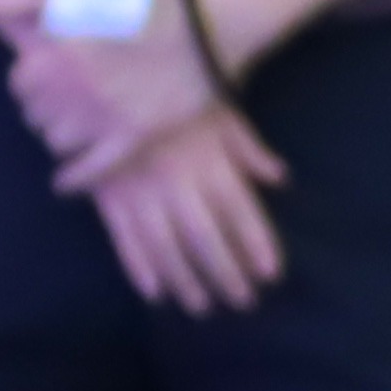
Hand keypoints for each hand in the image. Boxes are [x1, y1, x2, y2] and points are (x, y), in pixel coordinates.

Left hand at [8, 10, 226, 192]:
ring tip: (69, 131)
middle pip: (35, 113)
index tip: (40, 80)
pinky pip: (90, 169)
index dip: (30, 82)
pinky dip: (73, 178)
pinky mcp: (132, 136)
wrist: (209, 20)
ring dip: (59, 137)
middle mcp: (73, 86)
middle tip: (60, 105)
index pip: (20, 81)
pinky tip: (63, 181)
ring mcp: (102, 114)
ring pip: (57, 141)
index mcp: (59, 49)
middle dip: (43, 110)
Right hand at [79, 103, 289, 314]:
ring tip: (202, 306)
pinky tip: (155, 294)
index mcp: (209, 160)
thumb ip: (250, 149)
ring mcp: (141, 192)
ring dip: (186, 281)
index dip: (257, 244)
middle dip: (226, 274)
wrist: (113, 83)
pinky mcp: (109, 198)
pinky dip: (140, 270)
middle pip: (206, 238)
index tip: (271, 274)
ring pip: (167, 248)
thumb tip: (280, 179)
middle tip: (242, 302)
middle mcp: (178, 181)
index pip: (240, 211)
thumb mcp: (220, 114)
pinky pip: (125, 241)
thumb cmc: (176, 100)